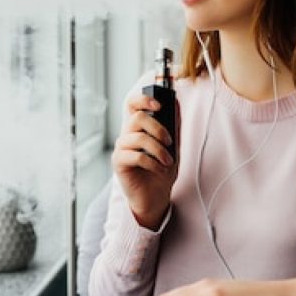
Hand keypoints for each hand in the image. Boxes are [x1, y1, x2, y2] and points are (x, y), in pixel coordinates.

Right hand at [111, 93, 179, 229]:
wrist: (156, 197)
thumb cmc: (162, 171)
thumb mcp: (173, 147)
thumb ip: (173, 127)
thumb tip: (176, 106)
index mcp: (138, 128)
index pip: (132, 104)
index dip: (143, 99)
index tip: (159, 105)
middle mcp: (127, 135)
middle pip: (137, 117)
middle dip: (158, 128)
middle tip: (170, 142)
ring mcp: (121, 148)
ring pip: (138, 137)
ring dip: (158, 150)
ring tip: (168, 162)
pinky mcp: (119, 163)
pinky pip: (136, 156)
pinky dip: (152, 163)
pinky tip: (160, 170)